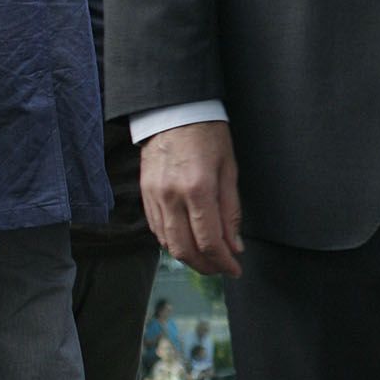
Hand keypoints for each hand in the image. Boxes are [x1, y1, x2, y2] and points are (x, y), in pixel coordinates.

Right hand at [140, 123, 242, 277]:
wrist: (174, 110)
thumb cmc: (208, 134)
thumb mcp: (229, 169)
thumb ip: (231, 211)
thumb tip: (234, 246)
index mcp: (198, 188)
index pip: (209, 241)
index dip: (224, 262)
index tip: (235, 269)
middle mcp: (171, 196)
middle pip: (185, 249)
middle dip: (206, 266)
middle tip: (222, 268)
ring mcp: (154, 196)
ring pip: (168, 243)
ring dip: (188, 258)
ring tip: (207, 259)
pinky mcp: (144, 194)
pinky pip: (156, 229)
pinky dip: (172, 242)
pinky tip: (187, 242)